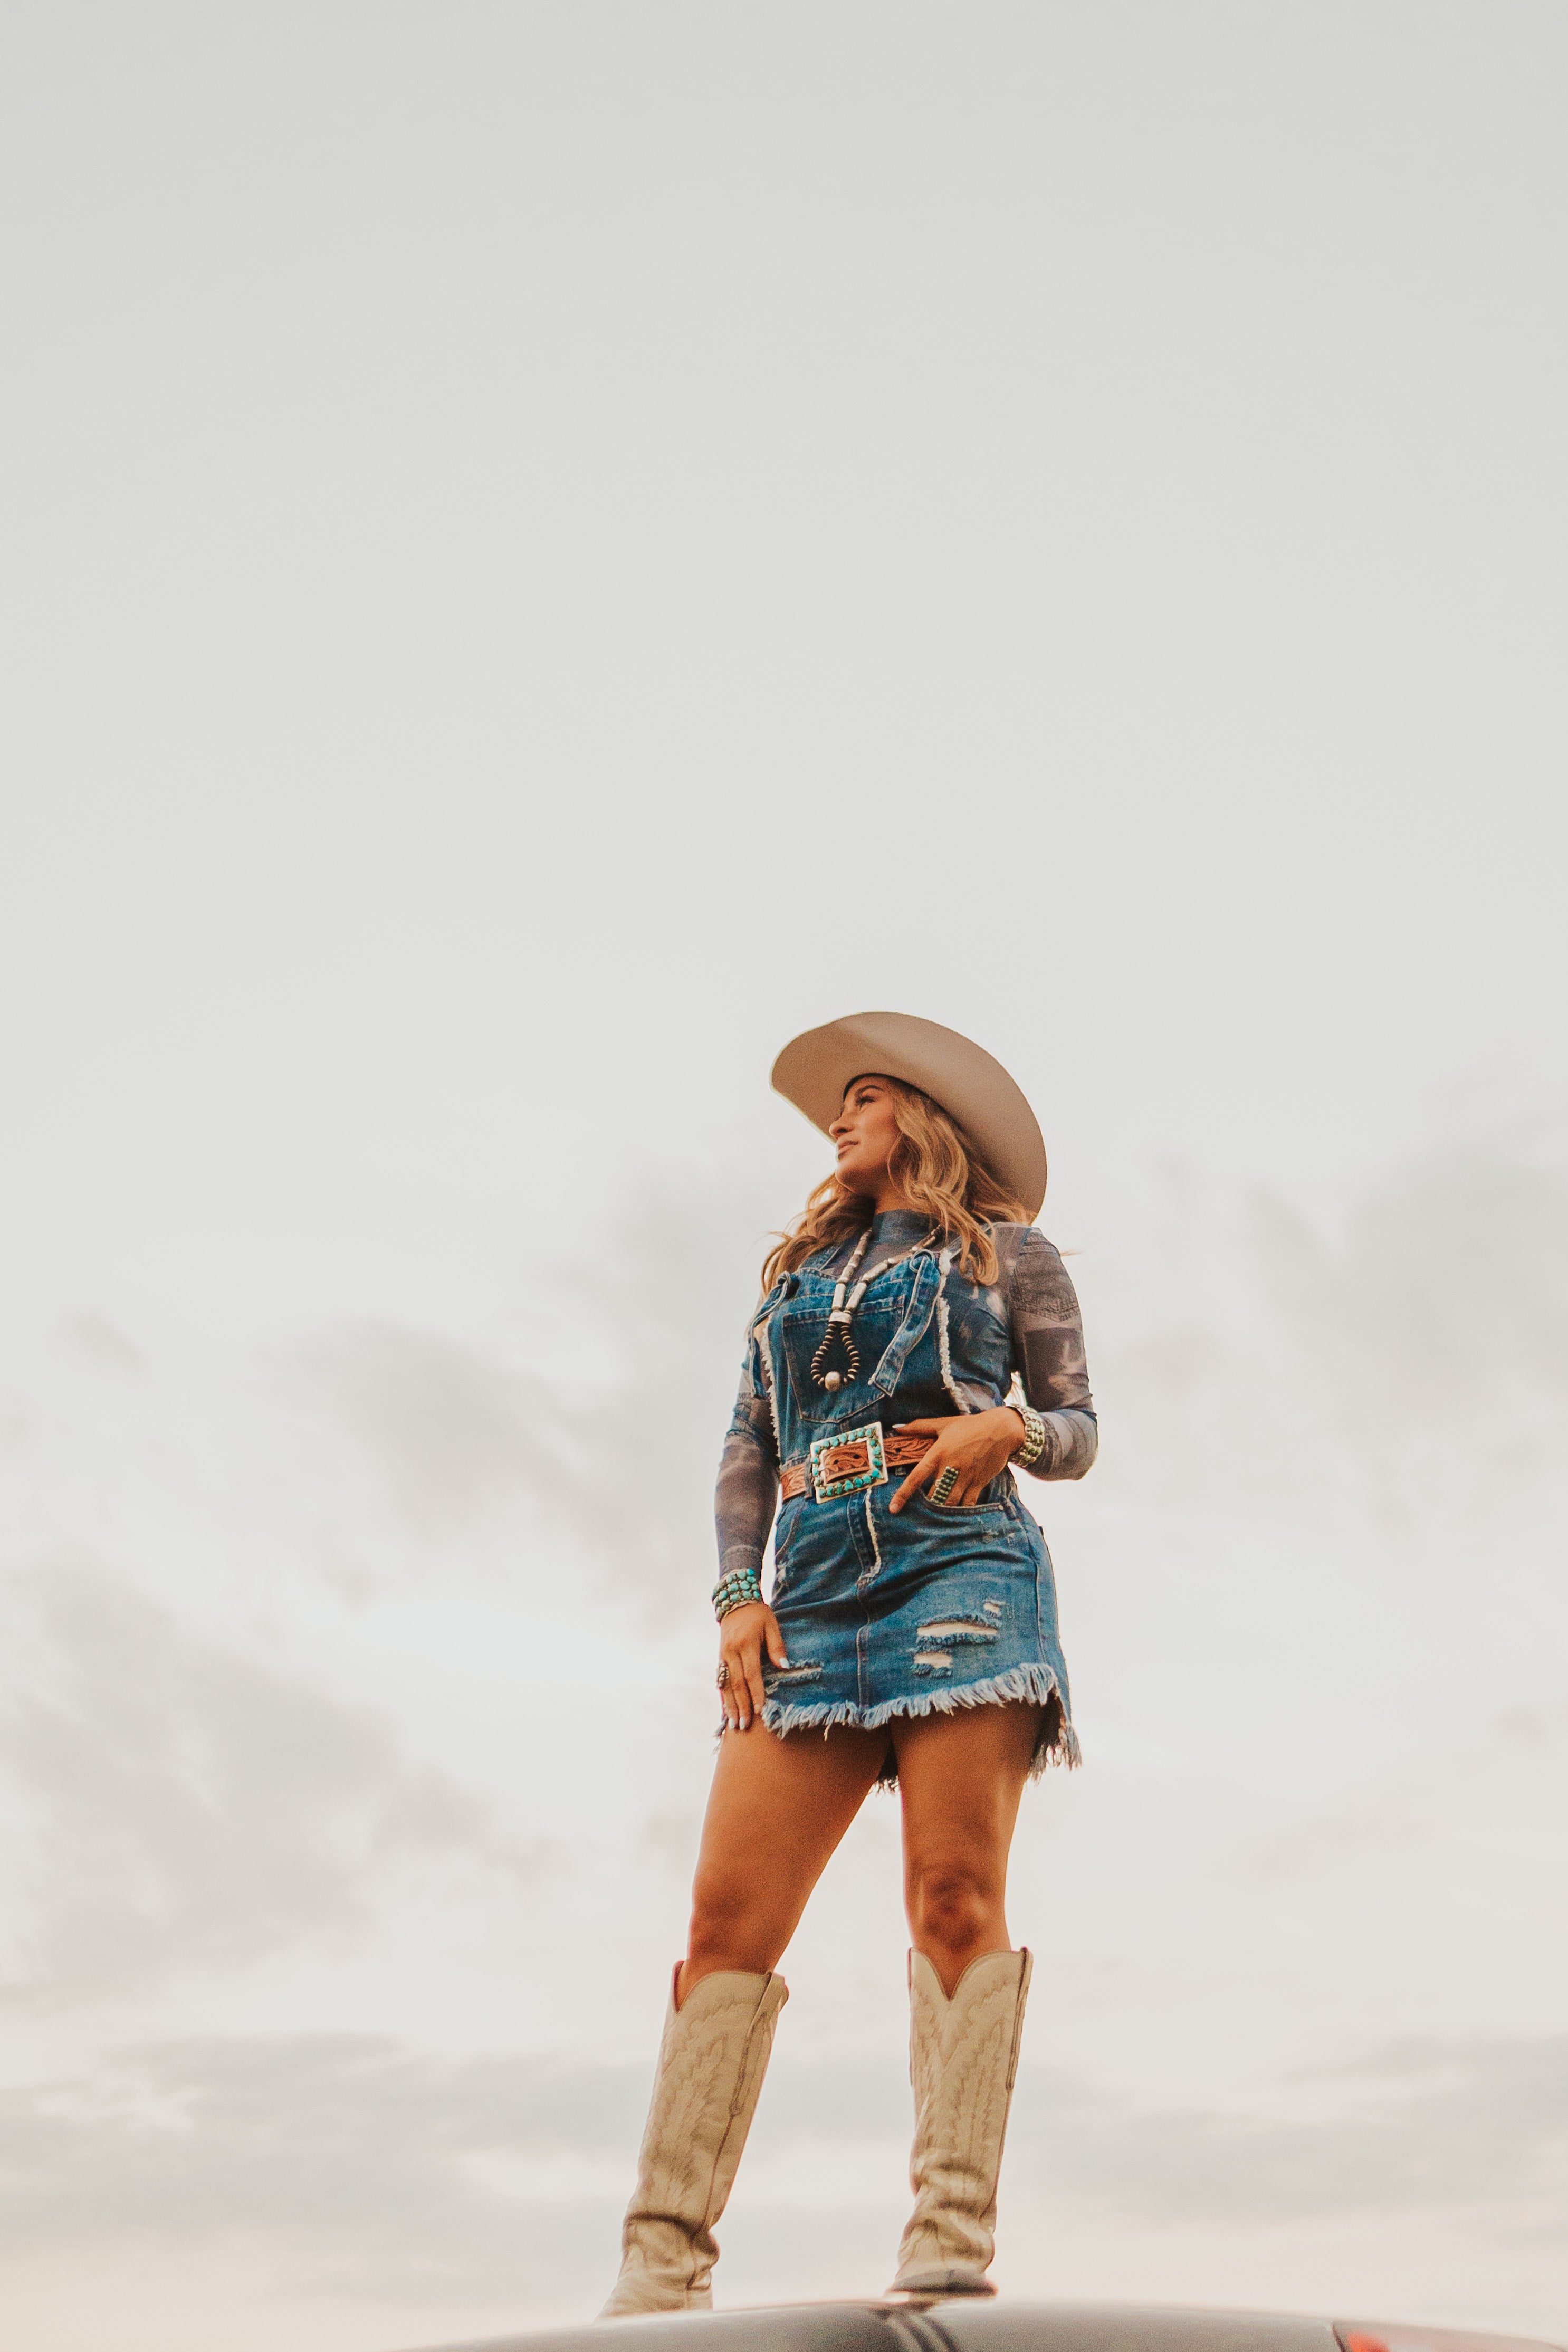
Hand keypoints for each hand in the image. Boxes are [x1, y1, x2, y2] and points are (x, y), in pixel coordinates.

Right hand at [718, 1600, 788, 1731]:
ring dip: (730, 1707)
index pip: (751, 1674)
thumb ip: (776, 1646)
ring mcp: (722, 1656)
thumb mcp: (771, 1625)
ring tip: (734, 1725)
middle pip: (736, 1684)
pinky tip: (726, 1711)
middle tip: (745, 1726)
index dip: (756, 1693)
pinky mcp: (719, 1658)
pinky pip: (720, 1681)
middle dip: (741, 1706)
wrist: (734, 1601)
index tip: (760, 1710)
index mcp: (745, 1644)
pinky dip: (724, 1698)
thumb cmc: (758, 1614)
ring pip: (725, 1686)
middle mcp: (731, 1652)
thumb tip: (784, 1666)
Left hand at [888, 1408, 1025, 1512]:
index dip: (903, 1495)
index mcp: (938, 1453)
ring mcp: (966, 1477)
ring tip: (937, 1512)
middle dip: (927, 1504)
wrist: (1000, 1429)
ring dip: (943, 1510)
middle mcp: (950, 1467)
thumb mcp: (943, 1424)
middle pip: (934, 1496)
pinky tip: (956, 1512)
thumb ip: (918, 1427)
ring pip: (950, 1503)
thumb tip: (896, 1428)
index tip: (893, 1509)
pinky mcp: (979, 1482)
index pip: (916, 1477)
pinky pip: (968, 1503)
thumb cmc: (969, 1426)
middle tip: (922, 1509)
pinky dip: (961, 1510)